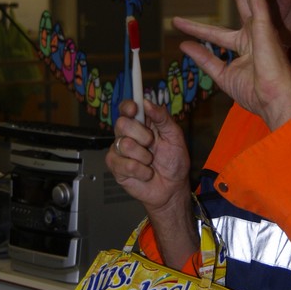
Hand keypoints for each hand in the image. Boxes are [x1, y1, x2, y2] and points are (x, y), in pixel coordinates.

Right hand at [105, 98, 190, 214]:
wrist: (173, 187)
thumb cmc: (174, 162)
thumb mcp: (174, 136)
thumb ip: (162, 118)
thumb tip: (147, 102)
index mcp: (142, 123)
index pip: (126, 108)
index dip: (128, 106)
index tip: (135, 109)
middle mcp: (128, 134)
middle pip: (122, 124)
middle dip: (142, 135)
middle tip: (152, 144)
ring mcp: (120, 150)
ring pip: (124, 144)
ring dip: (144, 156)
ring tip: (150, 162)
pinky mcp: (116, 167)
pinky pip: (125, 164)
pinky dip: (141, 171)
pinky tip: (145, 173)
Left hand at [173, 0, 290, 129]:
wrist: (272, 100)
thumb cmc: (254, 93)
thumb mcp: (222, 75)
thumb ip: (204, 59)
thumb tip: (184, 46)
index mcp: (245, 48)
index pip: (216, 34)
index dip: (196, 27)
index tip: (177, 22)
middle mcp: (253, 34)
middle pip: (238, 3)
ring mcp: (261, 27)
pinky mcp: (266, 23)